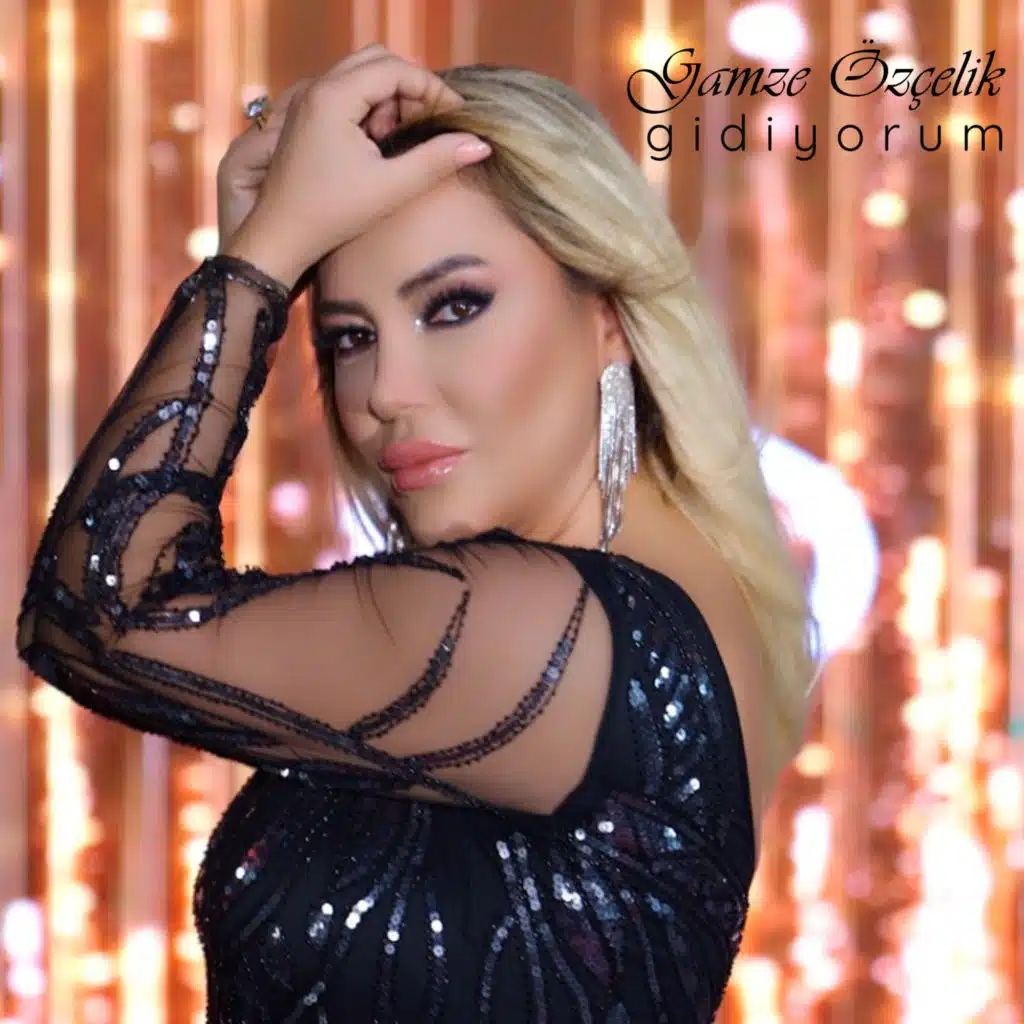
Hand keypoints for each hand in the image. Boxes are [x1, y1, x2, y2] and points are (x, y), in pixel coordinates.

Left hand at [222, 44, 491, 289]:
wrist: (281, 236)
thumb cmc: (332, 214)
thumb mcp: (392, 187)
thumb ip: (437, 161)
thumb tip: (480, 144)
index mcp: (334, 97)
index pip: (396, 70)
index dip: (433, 90)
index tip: (458, 119)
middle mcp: (318, 88)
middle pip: (378, 61)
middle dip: (411, 88)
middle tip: (429, 125)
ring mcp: (309, 101)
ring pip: (363, 75)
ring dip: (391, 98)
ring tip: (401, 140)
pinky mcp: (308, 118)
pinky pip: (348, 93)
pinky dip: (372, 109)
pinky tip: (379, 145)